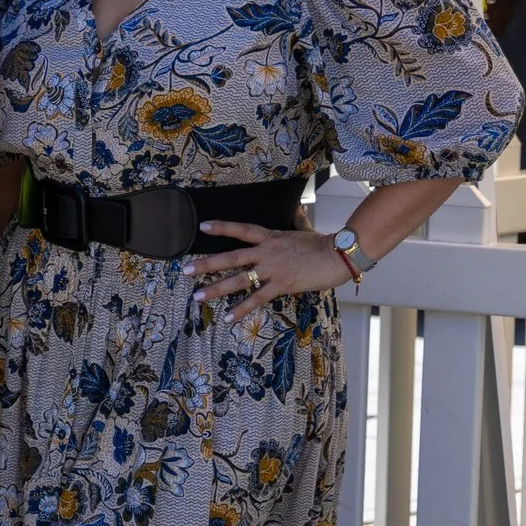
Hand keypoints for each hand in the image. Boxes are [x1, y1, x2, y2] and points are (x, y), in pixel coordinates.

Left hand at [190, 220, 348, 323]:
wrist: (340, 254)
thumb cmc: (323, 243)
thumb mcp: (304, 229)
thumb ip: (295, 220)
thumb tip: (297, 207)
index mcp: (271, 237)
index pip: (241, 230)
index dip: (222, 227)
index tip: (202, 227)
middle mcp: (266, 252)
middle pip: (230, 258)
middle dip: (206, 265)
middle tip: (184, 271)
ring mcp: (272, 269)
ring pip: (238, 280)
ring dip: (216, 289)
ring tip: (197, 296)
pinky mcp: (282, 285)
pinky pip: (257, 299)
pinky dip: (242, 309)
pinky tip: (228, 317)